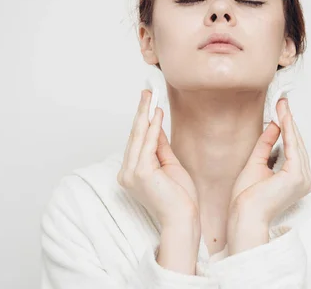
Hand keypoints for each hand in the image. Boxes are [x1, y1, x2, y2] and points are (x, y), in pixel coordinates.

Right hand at [117, 90, 199, 227]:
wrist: (183, 218)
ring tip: (150, 97)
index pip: (136, 141)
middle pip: (134, 136)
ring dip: (145, 115)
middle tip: (147, 92)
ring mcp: (131, 174)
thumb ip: (159, 146)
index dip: (141, 120)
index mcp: (131, 172)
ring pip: (138, 137)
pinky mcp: (140, 173)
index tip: (147, 102)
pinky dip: (151, 128)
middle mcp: (127, 173)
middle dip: (141, 112)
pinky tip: (156, 114)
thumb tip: (154, 124)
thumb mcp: (168, 164)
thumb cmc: (179, 197)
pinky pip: (146, 145)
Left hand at [229, 98, 310, 225]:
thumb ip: (266, 144)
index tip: (281, 110)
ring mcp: (303, 179)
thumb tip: (274, 125)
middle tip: (282, 102)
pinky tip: (283, 118)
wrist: (243, 215)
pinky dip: (288, 131)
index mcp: (296, 180)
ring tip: (282, 105)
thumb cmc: (247, 199)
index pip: (294, 149)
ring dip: (288, 122)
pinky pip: (293, 147)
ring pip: (296, 143)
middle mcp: (305, 180)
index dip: (288, 128)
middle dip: (289, 122)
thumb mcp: (256, 163)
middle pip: (297, 144)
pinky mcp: (297, 176)